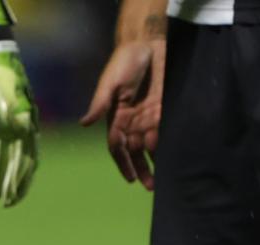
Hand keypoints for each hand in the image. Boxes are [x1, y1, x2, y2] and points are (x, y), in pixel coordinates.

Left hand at [0, 43, 38, 206]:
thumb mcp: (4, 89)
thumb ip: (11, 108)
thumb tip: (20, 126)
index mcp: (27, 123)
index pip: (27, 158)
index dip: (21, 179)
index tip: (14, 197)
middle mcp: (18, 128)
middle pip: (18, 163)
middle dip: (13, 185)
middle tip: (7, 206)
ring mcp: (3, 127)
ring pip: (2, 159)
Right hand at [80, 35, 165, 188]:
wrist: (148, 43)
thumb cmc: (124, 61)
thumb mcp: (110, 82)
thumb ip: (100, 104)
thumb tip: (84, 123)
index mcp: (116, 118)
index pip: (117, 147)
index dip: (123, 163)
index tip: (131, 179)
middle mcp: (132, 122)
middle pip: (135, 151)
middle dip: (141, 169)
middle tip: (150, 186)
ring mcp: (148, 116)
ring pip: (150, 145)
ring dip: (155, 162)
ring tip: (163, 178)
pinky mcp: (163, 108)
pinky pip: (165, 131)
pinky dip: (168, 144)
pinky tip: (174, 156)